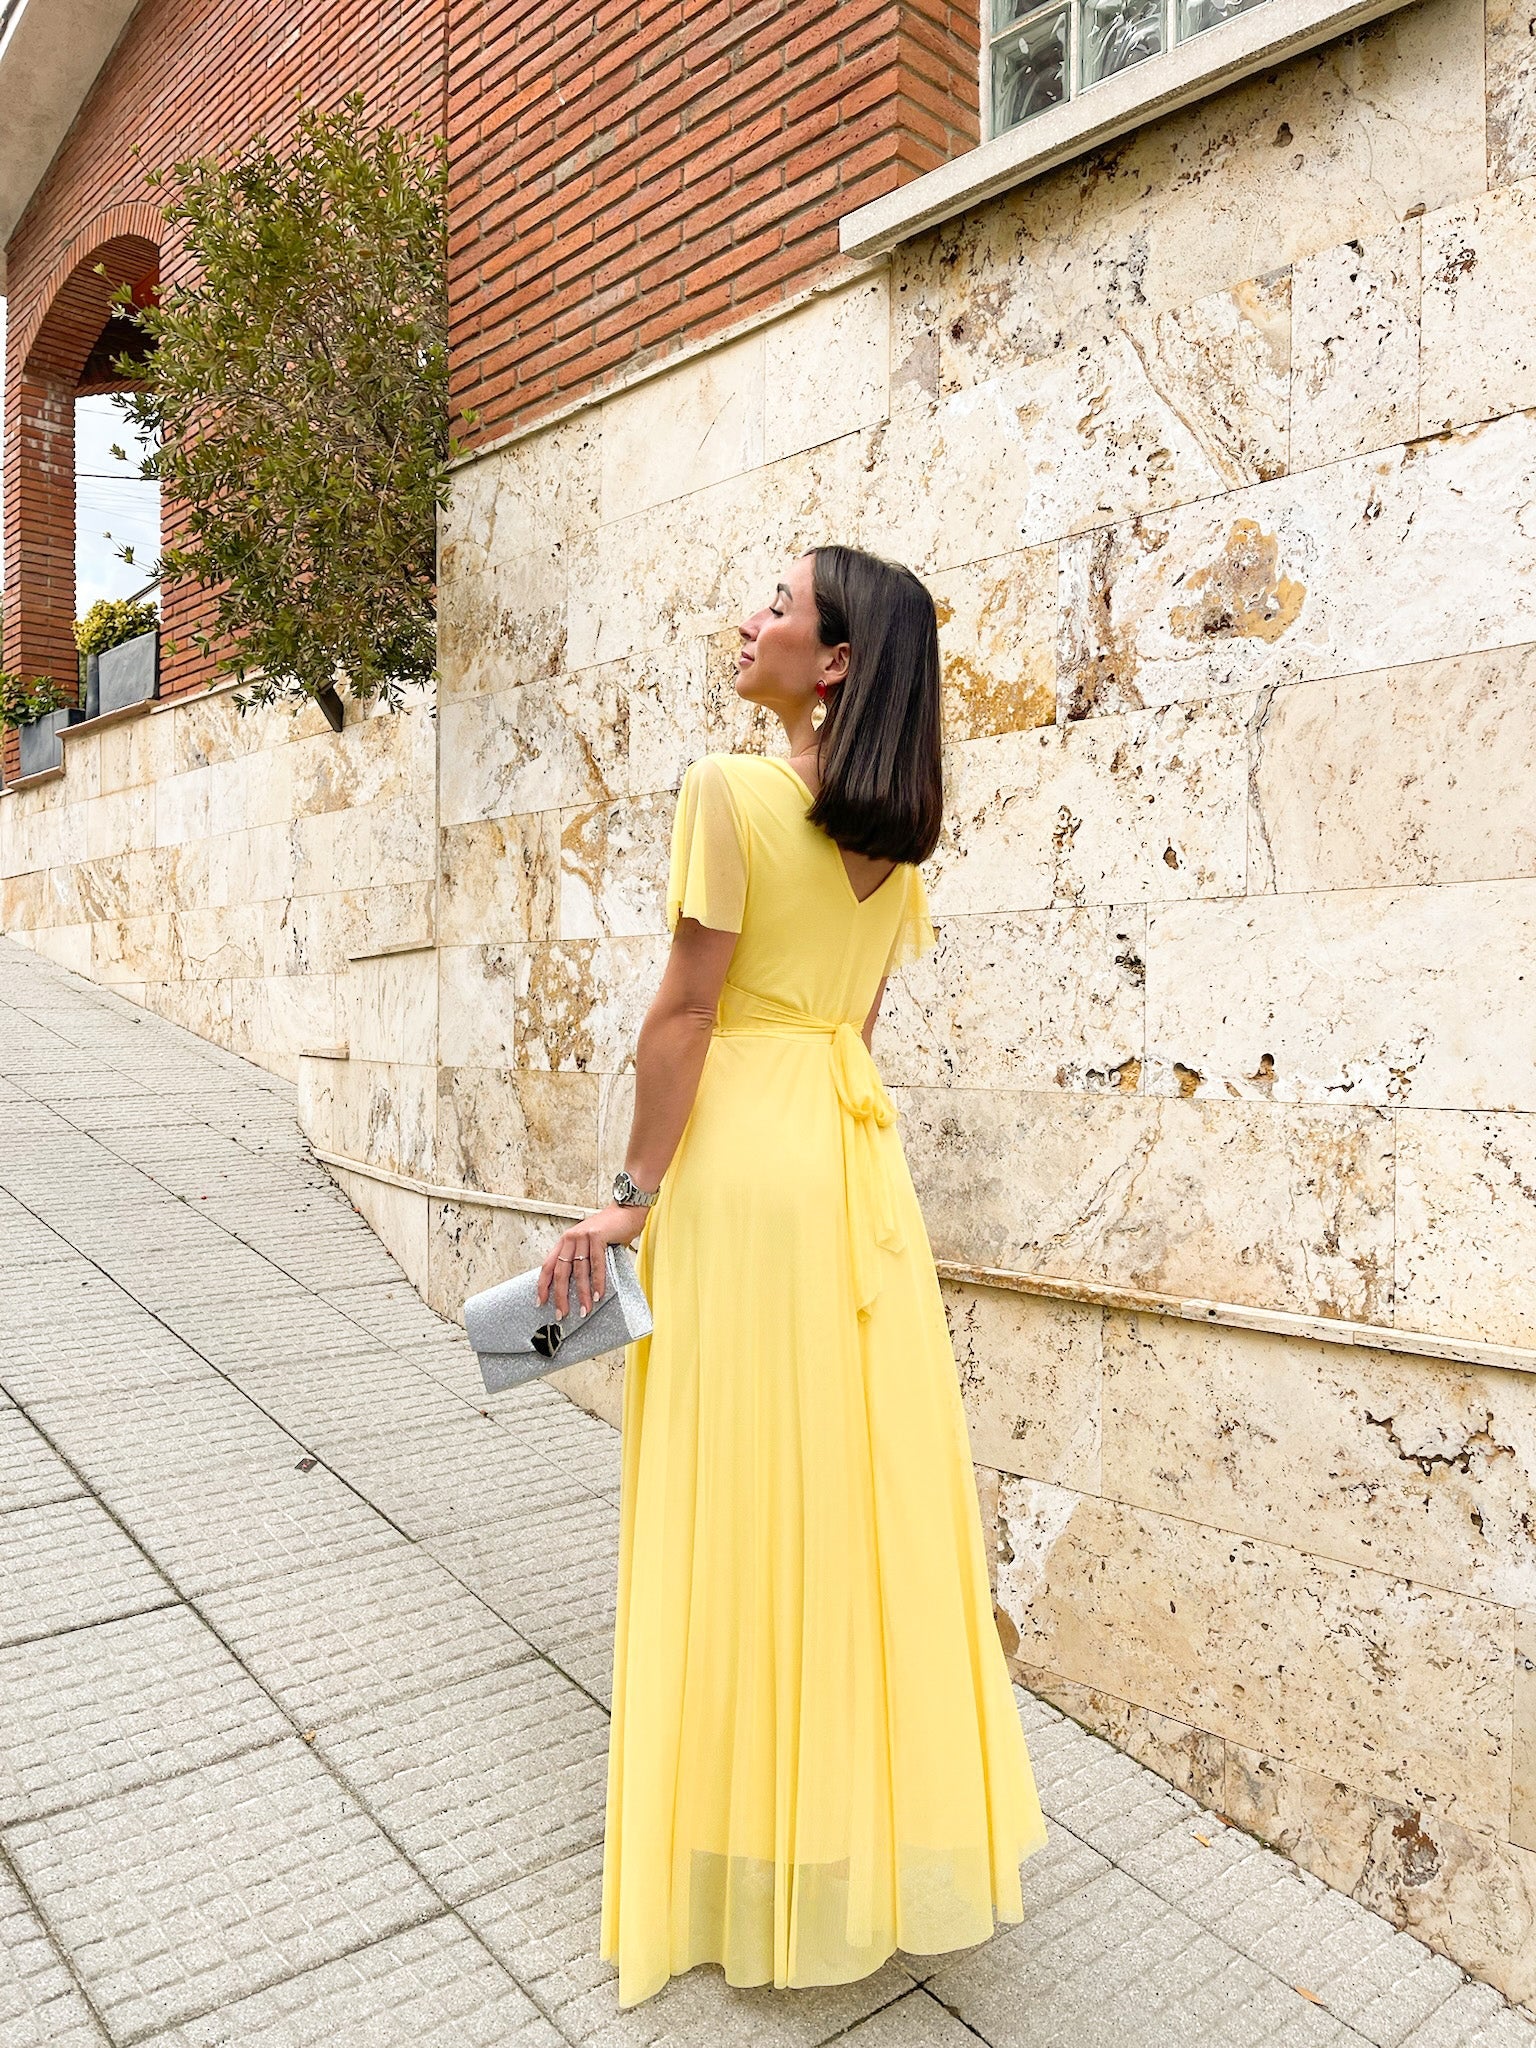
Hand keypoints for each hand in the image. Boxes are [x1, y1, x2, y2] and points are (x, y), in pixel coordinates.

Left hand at [537, 1202, 649, 1318]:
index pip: (548, 1265)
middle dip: (561, 1296)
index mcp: (565, 1241)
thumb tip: (575, 1287)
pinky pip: (596, 1264)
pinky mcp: (597, 1236)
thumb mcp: (588, 1244)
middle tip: (563, 1313)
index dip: (543, 1285)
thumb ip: (580, 1259)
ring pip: (579, 1271)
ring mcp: (583, 1236)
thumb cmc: (609, 1230)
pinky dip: (598, 1282)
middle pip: (561, 1272)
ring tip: (585, 1309)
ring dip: (582, 1293)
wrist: (626, 1211)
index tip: (541, 1302)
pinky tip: (598, 1295)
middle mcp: (570, 1238)